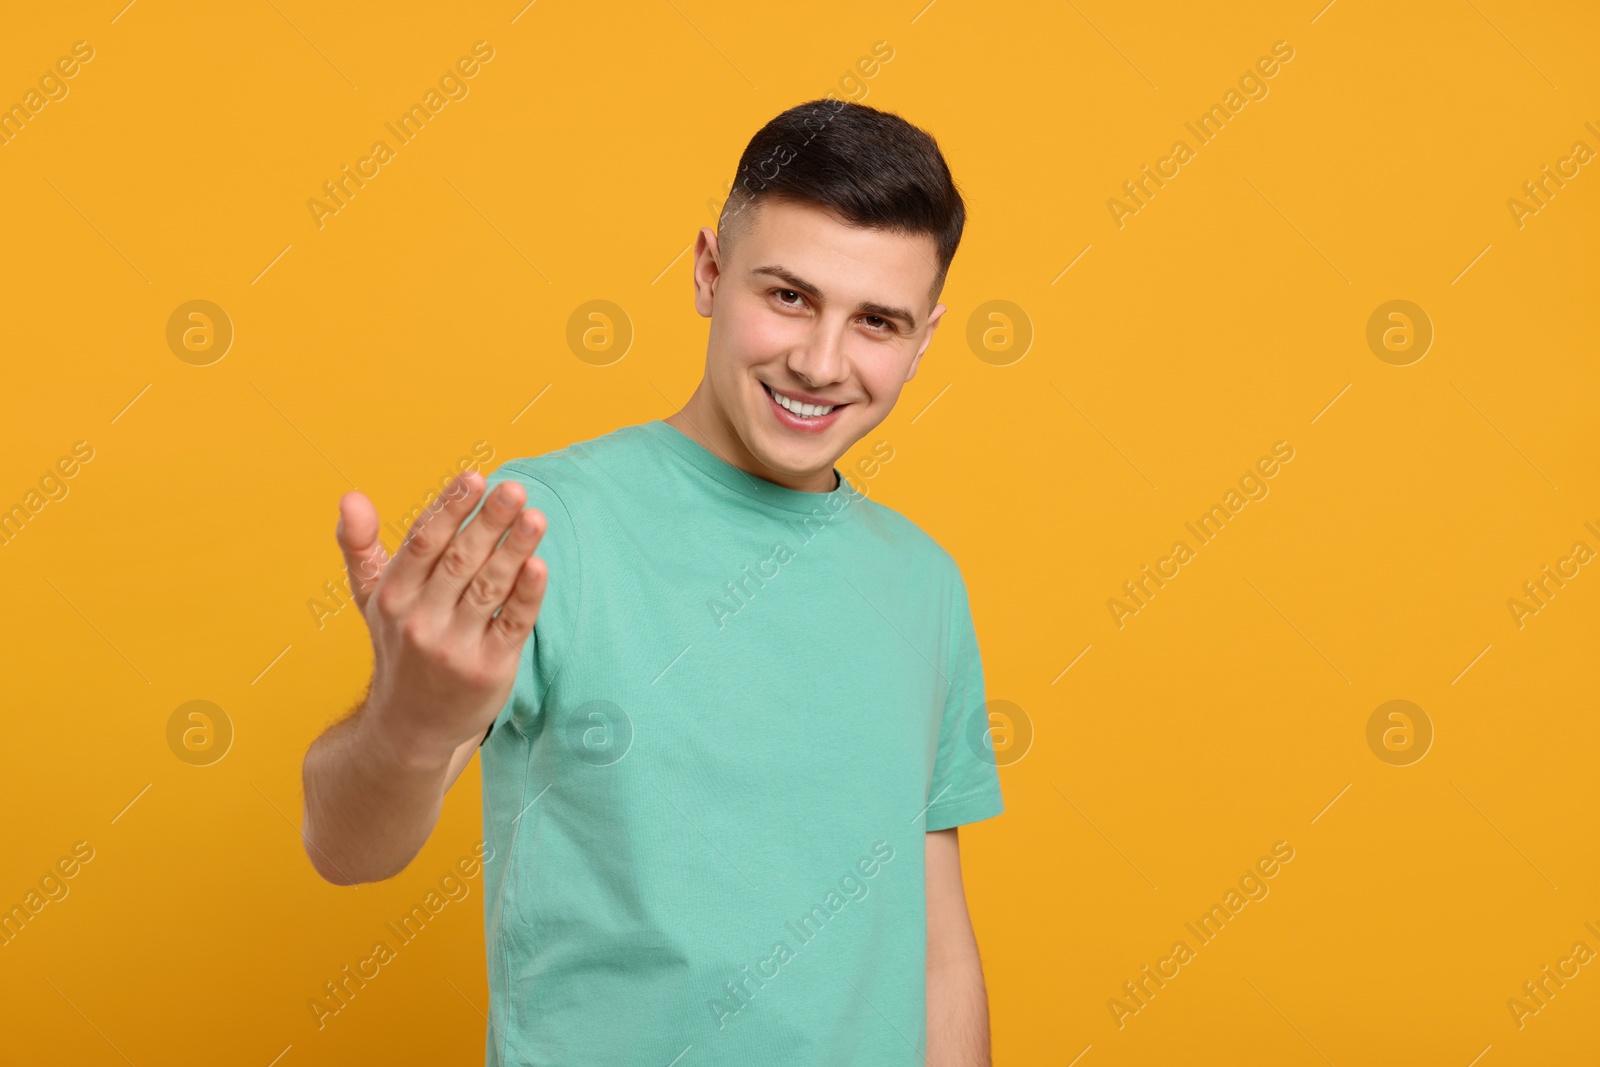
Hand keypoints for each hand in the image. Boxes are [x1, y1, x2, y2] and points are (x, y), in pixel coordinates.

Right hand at [334, 471, 548, 764]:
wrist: (409, 729)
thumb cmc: (399, 648)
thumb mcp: (372, 599)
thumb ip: (361, 546)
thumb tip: (350, 497)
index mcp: (393, 596)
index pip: (423, 542)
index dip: (450, 508)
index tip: (475, 478)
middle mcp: (420, 620)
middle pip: (460, 560)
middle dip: (488, 522)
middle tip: (515, 490)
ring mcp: (455, 647)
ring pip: (488, 588)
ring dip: (514, 550)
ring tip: (535, 517)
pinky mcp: (488, 670)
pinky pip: (511, 625)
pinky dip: (527, 595)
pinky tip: (540, 565)